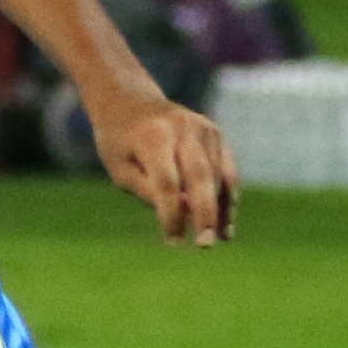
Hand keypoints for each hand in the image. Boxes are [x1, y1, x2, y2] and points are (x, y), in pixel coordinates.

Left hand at [89, 86, 236, 246]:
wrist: (131, 102)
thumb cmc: (120, 143)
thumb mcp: (120, 169)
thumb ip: (149, 191)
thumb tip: (186, 213)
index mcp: (152, 137)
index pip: (166, 182)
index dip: (171, 214)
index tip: (173, 241)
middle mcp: (182, 129)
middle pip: (199, 176)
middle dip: (205, 213)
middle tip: (206, 245)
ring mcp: (203, 128)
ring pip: (217, 174)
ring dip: (220, 209)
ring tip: (219, 239)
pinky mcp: (215, 133)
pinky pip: (226, 169)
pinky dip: (228, 196)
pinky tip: (227, 224)